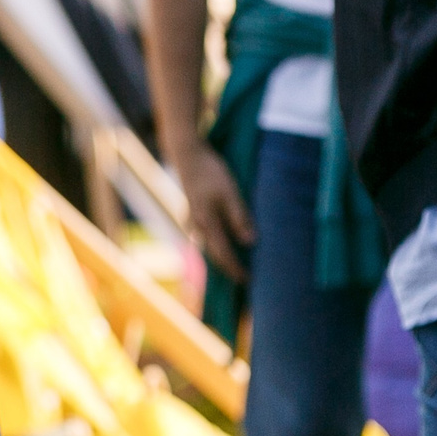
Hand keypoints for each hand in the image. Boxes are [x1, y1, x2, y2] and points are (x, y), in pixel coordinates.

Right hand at [172, 143, 254, 282]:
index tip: (248, 281)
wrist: (186, 154)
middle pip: (212, 253)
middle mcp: (196, 225)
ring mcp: (191, 219)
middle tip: (242, 278)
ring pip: (206, 244)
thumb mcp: (230, 193)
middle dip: (227, 267)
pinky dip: (213, 243)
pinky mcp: (192, 211)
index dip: (235, 268)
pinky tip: (220, 242)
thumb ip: (239, 217)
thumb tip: (250, 243)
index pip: (223, 253)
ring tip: (233, 264)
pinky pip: (203, 235)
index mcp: (206, 222)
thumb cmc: (210, 171)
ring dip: (219, 256)